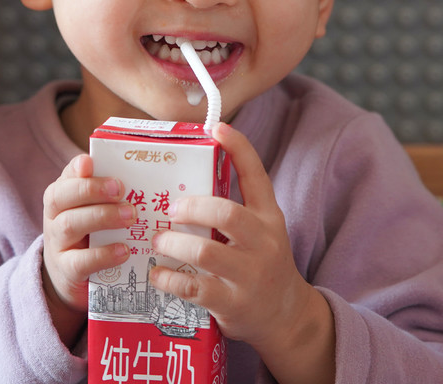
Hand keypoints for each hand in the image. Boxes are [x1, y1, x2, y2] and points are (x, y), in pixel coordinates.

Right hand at [41, 154, 132, 342]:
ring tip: (130, 216)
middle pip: (62, 198)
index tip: (90, 163)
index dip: (75, 169)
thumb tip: (139, 174)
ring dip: (102, 217)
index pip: (65, 177)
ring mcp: (57, 245)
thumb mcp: (93, 211)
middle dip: (92, 190)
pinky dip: (104, 255)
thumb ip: (108, 193)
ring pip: (70, 225)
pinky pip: (81, 262)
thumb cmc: (90, 233)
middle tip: (121, 189)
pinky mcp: (67, 271)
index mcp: (62, 197)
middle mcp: (54, 217)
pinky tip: (124, 250)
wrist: (70, 275)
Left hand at [148, 123, 334, 383]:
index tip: (219, 127)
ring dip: (173, 244)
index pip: (257, 176)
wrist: (285, 314)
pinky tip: (157, 274)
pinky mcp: (232, 303)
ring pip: (205, 252)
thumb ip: (235, 208)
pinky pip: (194, 288)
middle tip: (170, 209)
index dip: (240, 149)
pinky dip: (169, 279)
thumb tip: (189, 180)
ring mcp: (249, 274)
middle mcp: (264, 242)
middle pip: (227, 214)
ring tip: (157, 242)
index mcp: (269, 217)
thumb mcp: (262, 231)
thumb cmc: (261, 263)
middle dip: (192, 207)